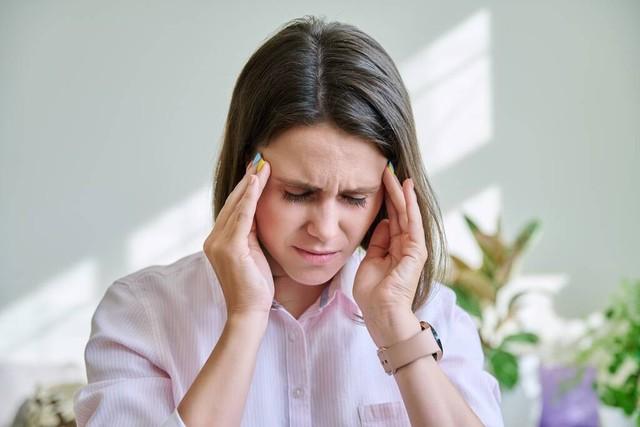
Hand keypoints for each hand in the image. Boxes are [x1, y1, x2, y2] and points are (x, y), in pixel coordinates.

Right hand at [203, 154, 273, 316]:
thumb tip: (258, 215)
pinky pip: (242, 216)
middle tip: (259, 160)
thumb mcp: (253, 254)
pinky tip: (257, 182)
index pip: (233, 209)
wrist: (249, 311)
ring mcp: (219, 243)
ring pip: (237, 205)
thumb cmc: (254, 287)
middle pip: (233, 203)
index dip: (245, 189)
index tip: (256, 171)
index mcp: (217, 241)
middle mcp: (214, 239)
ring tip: (262, 165)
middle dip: (247, 180)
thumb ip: (251, 235)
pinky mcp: (229, 247)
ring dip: (250, 183)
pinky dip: (249, 197)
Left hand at [353, 165, 427, 320]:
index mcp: (394, 249)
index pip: (390, 218)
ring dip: (399, 192)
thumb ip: (377, 242)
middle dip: (391, 191)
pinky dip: (409, 204)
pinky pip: (412, 222)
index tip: (377, 182)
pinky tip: (405, 188)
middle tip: (384, 169)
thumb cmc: (373, 295)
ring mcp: (413, 247)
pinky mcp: (416, 250)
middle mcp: (406, 246)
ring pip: (406, 213)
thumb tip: (382, 223)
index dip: (384, 200)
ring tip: (391, 172)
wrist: (382, 314)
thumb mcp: (370, 261)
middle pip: (398, 212)